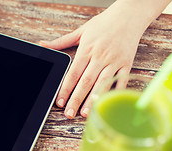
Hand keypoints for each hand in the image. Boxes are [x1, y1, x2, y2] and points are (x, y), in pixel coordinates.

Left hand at [40, 2, 146, 118]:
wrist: (129, 15)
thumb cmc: (104, 23)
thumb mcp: (80, 31)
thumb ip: (60, 42)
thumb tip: (42, 44)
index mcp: (87, 49)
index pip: (73, 73)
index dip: (65, 89)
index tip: (59, 102)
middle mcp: (100, 56)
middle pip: (86, 82)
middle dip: (76, 99)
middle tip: (69, 113)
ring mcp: (114, 61)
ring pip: (102, 84)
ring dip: (93, 100)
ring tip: (86, 114)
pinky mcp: (127, 64)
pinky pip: (120, 81)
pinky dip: (114, 93)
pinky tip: (106, 104)